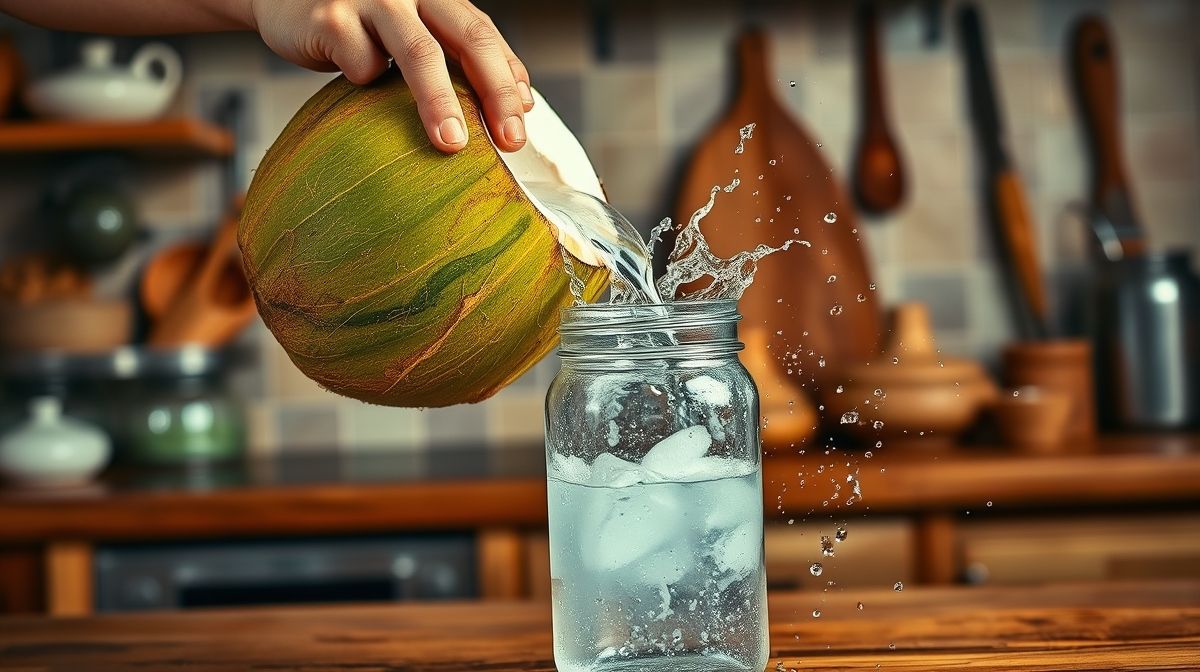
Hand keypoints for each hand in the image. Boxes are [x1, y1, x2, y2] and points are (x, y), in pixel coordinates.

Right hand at [249, 0, 532, 152]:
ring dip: (440, 102)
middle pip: (467, 39)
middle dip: (494, 92)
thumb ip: (449, 53)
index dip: (508, 77)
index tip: (522, 121)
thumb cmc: (356, 22)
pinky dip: (364, 81)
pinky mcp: (330, 17)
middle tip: (510, 139)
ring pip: (419, 53)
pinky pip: (361, 63)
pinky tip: (351, 76)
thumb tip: (516, 101)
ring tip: (452, 143)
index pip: (484, 35)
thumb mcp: (407, 28)